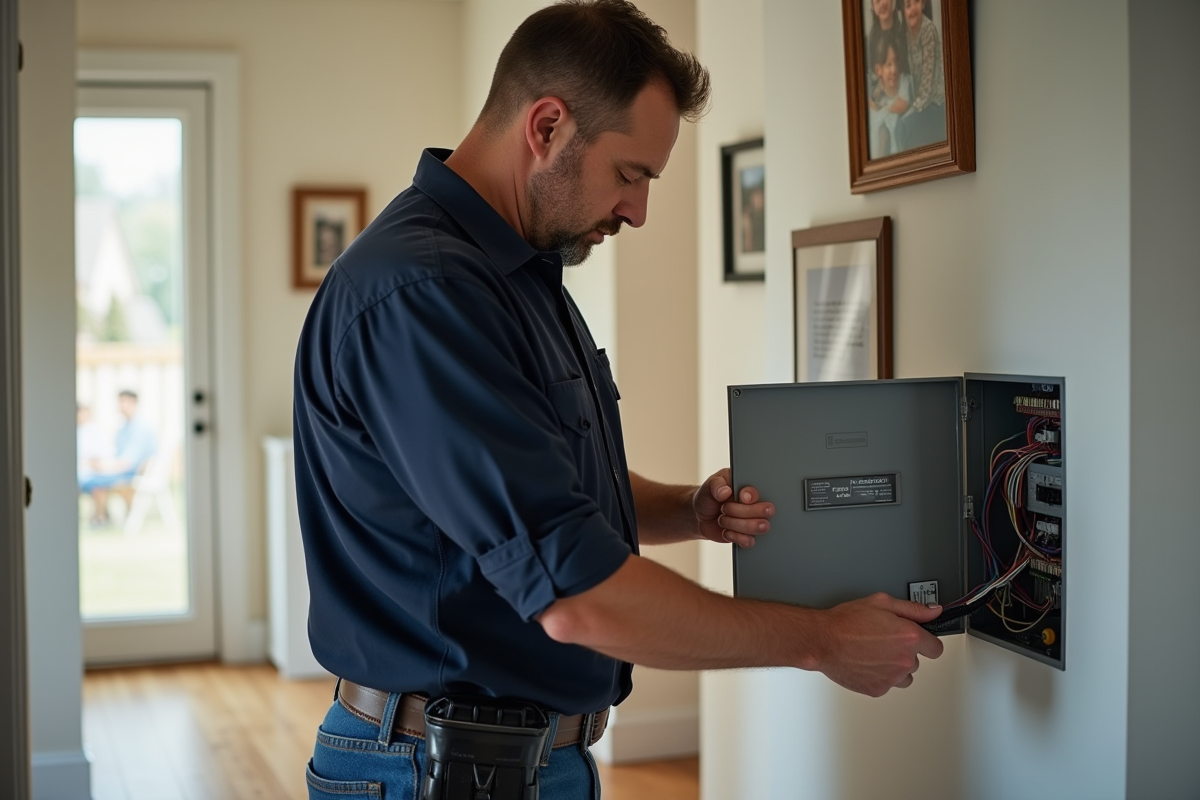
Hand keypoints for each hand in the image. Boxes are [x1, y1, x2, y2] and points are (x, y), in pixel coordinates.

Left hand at [692, 468, 773, 548]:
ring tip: (723, 519)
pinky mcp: (748, 535)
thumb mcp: (709, 486)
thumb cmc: (707, 497)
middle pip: (764, 511)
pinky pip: (750, 541)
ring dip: (736, 524)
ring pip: (758, 527)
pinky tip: (726, 531)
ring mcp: (753, 520)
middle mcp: (755, 504)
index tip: (740, 498)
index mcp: (748, 486)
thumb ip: (716, 485)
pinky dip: (736, 537)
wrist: (700, 515)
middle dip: (741, 511)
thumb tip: (726, 492)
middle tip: (725, 508)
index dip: (751, 497)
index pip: (760, 492)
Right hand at [812, 593, 943, 696]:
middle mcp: (904, 660)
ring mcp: (892, 677)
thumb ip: (913, 609)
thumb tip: (933, 611)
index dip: (927, 642)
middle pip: (917, 661)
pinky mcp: (878, 689)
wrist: (823, 641)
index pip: (936, 648)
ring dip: (895, 667)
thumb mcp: (881, 603)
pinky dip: (880, 676)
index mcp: (909, 637)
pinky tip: (867, 662)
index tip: (920, 640)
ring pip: (904, 676)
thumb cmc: (847, 621)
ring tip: (875, 653)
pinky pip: (888, 684)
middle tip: (885, 641)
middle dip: (905, 652)